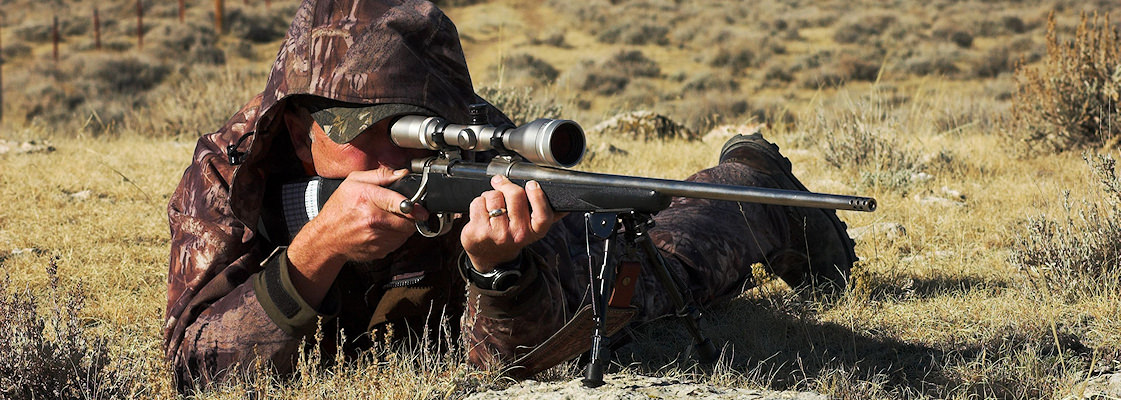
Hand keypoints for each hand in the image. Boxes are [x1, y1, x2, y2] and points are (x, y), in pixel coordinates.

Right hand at [286, 168, 426, 305]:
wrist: (326, 238)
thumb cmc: (338, 209)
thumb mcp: (352, 182)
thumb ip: (379, 175)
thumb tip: (402, 174)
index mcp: (367, 199)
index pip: (400, 202)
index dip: (414, 205)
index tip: (420, 207)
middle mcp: (372, 220)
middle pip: (408, 220)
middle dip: (411, 215)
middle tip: (406, 211)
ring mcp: (376, 238)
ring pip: (406, 232)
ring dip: (404, 226)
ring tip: (391, 219)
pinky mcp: (379, 250)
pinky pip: (398, 243)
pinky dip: (396, 236)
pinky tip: (384, 229)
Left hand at [461, 175, 562, 272]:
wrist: (491, 258)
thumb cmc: (512, 236)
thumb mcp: (532, 230)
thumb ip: (547, 216)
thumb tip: (567, 206)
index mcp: (534, 232)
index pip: (542, 214)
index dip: (537, 196)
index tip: (532, 185)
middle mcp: (517, 235)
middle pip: (515, 195)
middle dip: (507, 186)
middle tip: (502, 184)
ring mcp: (497, 234)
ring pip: (494, 196)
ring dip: (490, 195)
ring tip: (492, 206)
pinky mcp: (478, 232)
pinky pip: (478, 203)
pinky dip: (478, 202)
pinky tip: (482, 213)